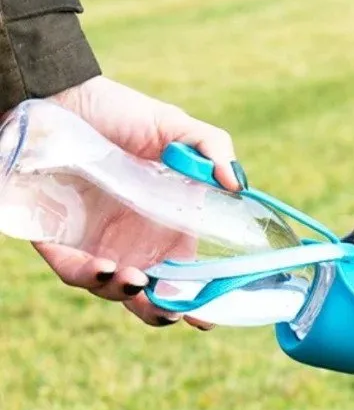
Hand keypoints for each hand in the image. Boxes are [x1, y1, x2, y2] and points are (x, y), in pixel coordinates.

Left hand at [32, 75, 244, 329]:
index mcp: (168, 224)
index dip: (200, 296)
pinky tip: (106, 268)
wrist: (60, 95)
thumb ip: (212, 148)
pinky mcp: (58, 237)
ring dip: (126, 294)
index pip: (188, 272)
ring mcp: (97, 242)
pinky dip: (89, 277)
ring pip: (112, 289)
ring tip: (137, 280)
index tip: (210, 314)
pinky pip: (71, 269)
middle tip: (174, 310)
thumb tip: (238, 184)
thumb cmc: (121, 112)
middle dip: (162, 312)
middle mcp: (135, 240)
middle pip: (151, 294)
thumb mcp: (174, 126)